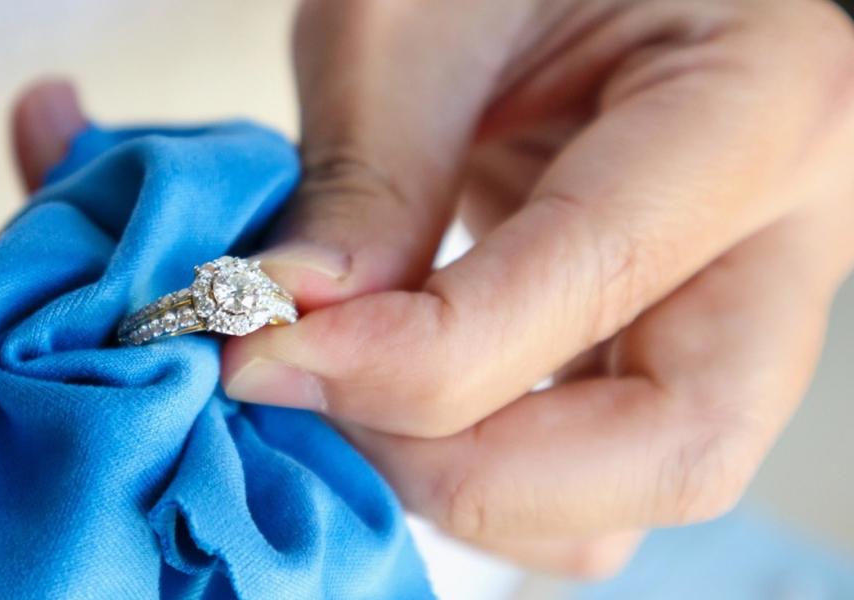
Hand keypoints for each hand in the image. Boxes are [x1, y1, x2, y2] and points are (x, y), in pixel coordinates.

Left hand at [222, 0, 853, 575]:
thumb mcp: (406, 22)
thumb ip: (366, 181)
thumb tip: (292, 332)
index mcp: (761, 101)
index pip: (601, 277)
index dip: (420, 354)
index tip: (271, 350)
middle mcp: (788, 229)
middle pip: (677, 447)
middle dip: (472, 465)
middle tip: (317, 401)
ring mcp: (739, 302)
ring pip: (638, 487)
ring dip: (473, 483)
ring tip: (344, 396)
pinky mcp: (669, 340)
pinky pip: (596, 470)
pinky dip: (483, 468)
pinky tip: (389, 403)